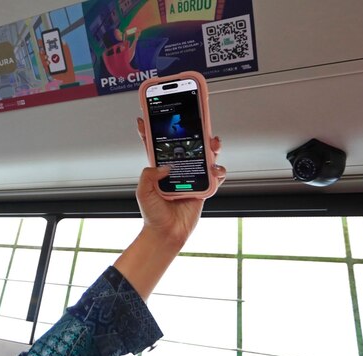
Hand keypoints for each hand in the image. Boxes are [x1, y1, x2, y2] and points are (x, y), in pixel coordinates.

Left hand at [135, 118, 226, 245]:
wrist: (167, 233)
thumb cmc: (153, 214)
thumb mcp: (143, 191)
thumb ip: (149, 175)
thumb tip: (164, 165)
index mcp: (160, 168)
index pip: (156, 144)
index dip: (152, 129)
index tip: (149, 114)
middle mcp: (177, 170)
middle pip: (186, 144)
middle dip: (192, 131)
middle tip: (196, 121)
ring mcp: (191, 177)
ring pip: (204, 156)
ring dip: (210, 146)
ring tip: (213, 141)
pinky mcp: (203, 188)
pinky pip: (215, 175)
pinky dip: (218, 170)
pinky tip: (216, 169)